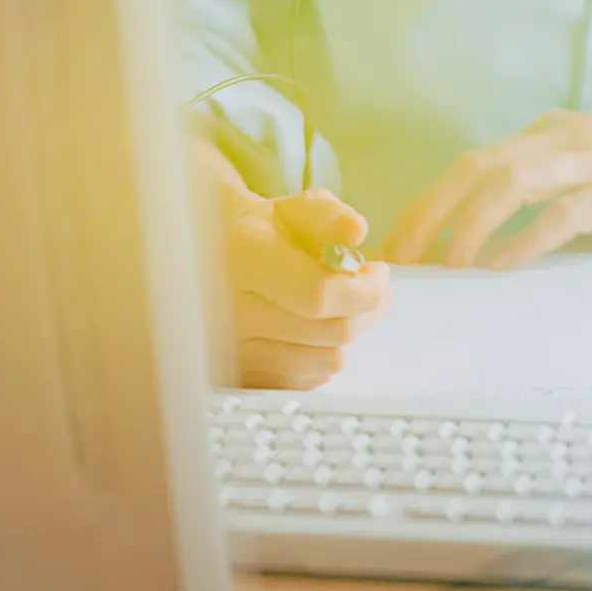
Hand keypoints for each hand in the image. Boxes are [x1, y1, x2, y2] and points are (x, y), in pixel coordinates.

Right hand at [197, 147, 392, 388]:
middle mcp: (232, 311)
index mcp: (244, 258)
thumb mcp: (293, 209)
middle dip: (367, 308)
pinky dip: (323, 355)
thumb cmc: (264, 233)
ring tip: (341, 306)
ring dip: (348, 332)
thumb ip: (327, 216)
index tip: (378, 272)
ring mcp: (234, 352)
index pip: (319, 294)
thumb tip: (355, 232)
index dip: (363, 289)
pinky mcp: (243, 380)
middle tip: (371, 287)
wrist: (213, 263)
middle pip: (332, 331)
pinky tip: (314, 328)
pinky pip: (309, 380)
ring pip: (327, 361)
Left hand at [384, 108, 591, 270]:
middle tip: (400, 262)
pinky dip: (527, 239)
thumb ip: (553, 189)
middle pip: (476, 168)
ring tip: (446, 268)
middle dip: (429, 213)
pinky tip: (505, 267)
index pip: (473, 163)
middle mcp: (567, 136)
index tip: (401, 246)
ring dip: (468, 226)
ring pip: (511, 182)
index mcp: (554, 133)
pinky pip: (566, 211)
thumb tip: (490, 241)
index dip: (428, 202)